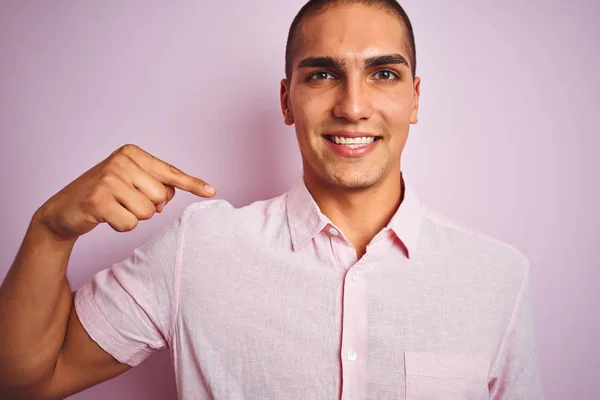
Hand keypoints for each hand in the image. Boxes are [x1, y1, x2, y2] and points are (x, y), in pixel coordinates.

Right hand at [37, 144, 215, 240]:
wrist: (64, 210)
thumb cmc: (104, 195)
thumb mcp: (130, 182)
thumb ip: (155, 185)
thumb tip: (169, 198)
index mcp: (131, 153)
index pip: (170, 172)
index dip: (192, 184)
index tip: (212, 191)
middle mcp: (121, 161)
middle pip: (161, 197)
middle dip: (149, 207)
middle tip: (126, 202)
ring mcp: (109, 179)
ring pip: (148, 213)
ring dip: (134, 217)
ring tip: (115, 208)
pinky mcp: (99, 200)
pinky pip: (130, 224)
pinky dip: (121, 226)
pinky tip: (105, 216)